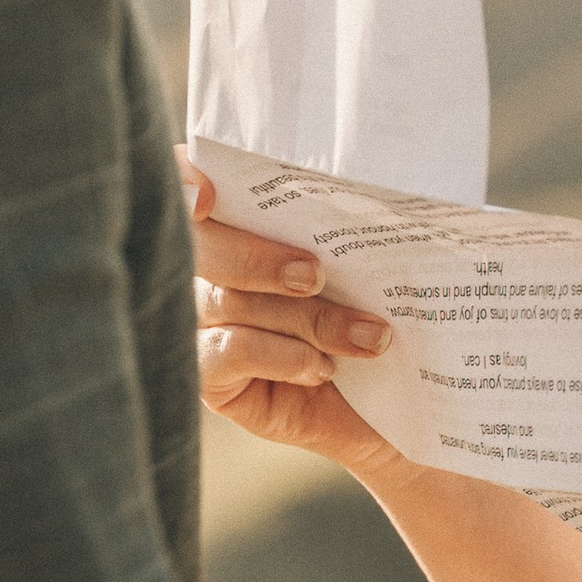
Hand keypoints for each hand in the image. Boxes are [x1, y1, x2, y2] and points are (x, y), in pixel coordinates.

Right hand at [179, 154, 405, 480]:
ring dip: (306, 318)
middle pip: (198, 245)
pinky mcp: (207, 376)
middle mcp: (205, 268)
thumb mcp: (368, 267)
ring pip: (227, 301)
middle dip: (258, 257)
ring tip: (368, 337)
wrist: (398, 403)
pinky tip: (322, 368)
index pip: (186, 182)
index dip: (184, 178)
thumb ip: (342, 231)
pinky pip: (226, 351)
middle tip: (316, 274)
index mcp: (238, 221)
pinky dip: (281, 355)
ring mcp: (199, 323)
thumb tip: (365, 198)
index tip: (208, 190)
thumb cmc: (379, 315)